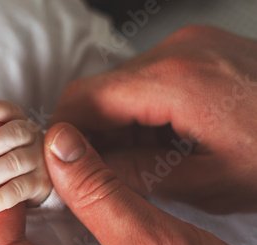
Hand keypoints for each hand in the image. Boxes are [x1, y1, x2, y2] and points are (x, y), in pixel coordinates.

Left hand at [0, 100, 50, 213]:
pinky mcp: (42, 184)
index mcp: (20, 124)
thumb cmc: (6, 162)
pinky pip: (20, 189)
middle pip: (15, 133)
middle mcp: (34, 138)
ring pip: (16, 162)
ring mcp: (41, 160)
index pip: (8, 110)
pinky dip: (1, 197)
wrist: (32, 188)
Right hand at [50, 25, 256, 213]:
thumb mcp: (207, 181)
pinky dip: (141, 111)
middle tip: (94, 171)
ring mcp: (190, 45)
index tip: (56, 162)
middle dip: (89, 132)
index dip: (60, 133)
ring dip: (116, 123)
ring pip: (121, 84)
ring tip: (136, 161)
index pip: (83, 99)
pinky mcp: (200, 49)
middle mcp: (177, 50)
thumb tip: (85, 171)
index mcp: (175, 81)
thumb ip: (134, 174)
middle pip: (99, 89)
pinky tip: (157, 141)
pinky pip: (148, 78)